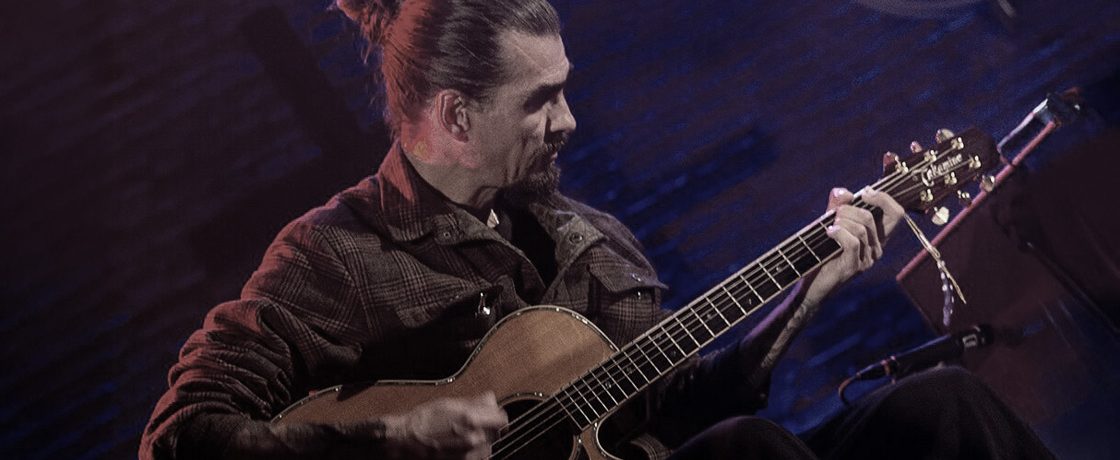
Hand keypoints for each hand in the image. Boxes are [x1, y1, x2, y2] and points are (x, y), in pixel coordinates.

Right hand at [382, 393, 507, 458]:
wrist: (403, 443)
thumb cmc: (421, 422)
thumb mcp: (448, 404)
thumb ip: (475, 402)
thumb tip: (491, 399)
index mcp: (471, 420)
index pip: (502, 419)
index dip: (496, 415)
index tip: (492, 415)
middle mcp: (474, 439)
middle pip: (496, 433)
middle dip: (487, 428)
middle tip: (472, 425)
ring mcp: (469, 456)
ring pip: (488, 447)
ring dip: (481, 442)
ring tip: (462, 437)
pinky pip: (478, 458)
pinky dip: (473, 453)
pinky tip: (458, 448)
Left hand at [803, 187, 902, 305]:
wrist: (813, 284)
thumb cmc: (822, 253)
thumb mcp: (831, 224)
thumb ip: (837, 206)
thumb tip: (843, 192)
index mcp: (877, 236)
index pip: (896, 213)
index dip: (884, 198)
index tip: (865, 192)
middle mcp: (877, 248)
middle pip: (872, 217)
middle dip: (850, 208)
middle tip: (835, 213)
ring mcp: (867, 259)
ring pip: (862, 229)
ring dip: (842, 221)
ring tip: (830, 225)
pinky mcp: (855, 267)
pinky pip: (853, 243)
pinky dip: (839, 233)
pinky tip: (829, 233)